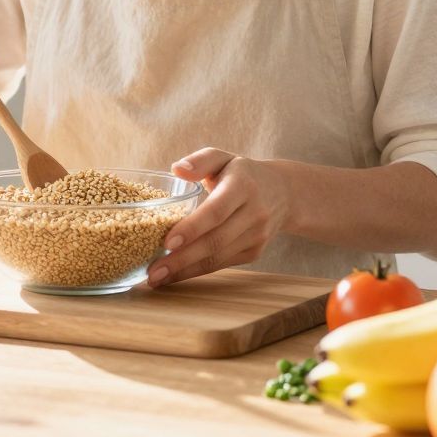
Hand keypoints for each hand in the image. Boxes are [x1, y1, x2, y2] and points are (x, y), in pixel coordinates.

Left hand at [146, 149, 291, 286]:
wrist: (284, 193)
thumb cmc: (242, 173)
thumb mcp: (224, 158)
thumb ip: (201, 160)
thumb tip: (177, 169)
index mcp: (243, 186)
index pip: (216, 211)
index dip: (192, 228)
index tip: (167, 242)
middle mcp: (254, 213)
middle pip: (215, 241)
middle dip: (181, 259)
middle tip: (152, 271)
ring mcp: (256, 236)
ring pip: (217, 258)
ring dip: (185, 271)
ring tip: (156, 278)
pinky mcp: (254, 252)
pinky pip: (221, 265)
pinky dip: (196, 272)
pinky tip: (174, 276)